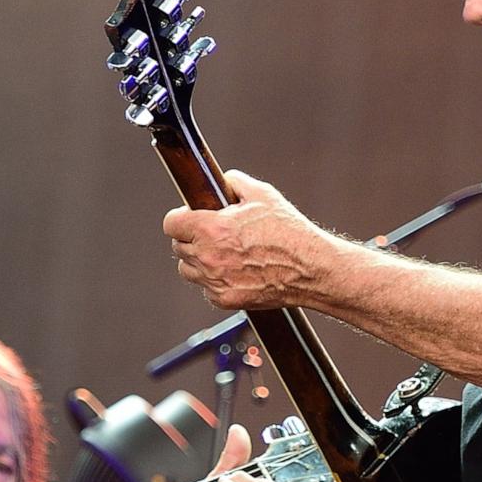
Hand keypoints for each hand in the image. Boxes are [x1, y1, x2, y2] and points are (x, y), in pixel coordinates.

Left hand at [162, 170, 332, 309]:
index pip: (171, 224)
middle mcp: (208, 256)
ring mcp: (215, 280)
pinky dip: (214, 280)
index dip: (179, 218)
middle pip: (178, 246)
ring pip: (187, 269)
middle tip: (212, 234)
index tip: (188, 217)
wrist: (310, 269)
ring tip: (222, 253)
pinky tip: (234, 271)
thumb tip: (221, 182)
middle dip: (191, 238)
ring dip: (198, 261)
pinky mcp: (224, 299)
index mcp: (212, 228)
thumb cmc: (288, 231)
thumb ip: (234, 182)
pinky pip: (206, 288)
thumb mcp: (262, 194)